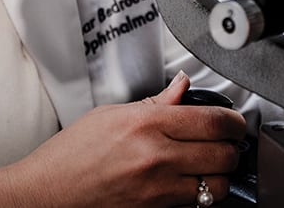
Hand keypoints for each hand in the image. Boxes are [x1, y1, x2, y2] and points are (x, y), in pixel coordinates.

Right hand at [0, 71, 244, 207]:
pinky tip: (190, 183)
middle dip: (232, 147)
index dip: (234, 121)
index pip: (212, 121)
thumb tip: (180, 87)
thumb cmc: (70, 156)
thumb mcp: (110, 116)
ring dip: (221, 175)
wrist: (47, 195)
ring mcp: (158, 190)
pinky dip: (201, 194)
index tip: (236, 121)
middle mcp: (156, 157)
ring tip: (212, 165)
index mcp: (146, 125)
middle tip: (228, 141)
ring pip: (216, 186)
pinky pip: (195, 204)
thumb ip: (153, 103)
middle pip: (223, 154)